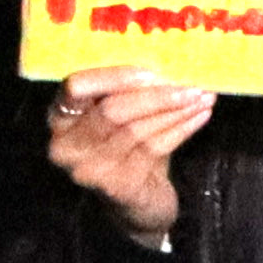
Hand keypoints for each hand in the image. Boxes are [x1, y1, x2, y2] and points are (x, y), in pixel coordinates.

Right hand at [49, 66, 213, 238]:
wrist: (137, 204)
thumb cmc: (129, 149)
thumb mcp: (121, 116)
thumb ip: (129, 91)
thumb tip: (171, 58)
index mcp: (60, 117)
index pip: (75, 88)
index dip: (113, 77)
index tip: (152, 70)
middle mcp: (66, 145)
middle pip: (111, 110)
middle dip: (155, 95)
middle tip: (191, 84)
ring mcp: (90, 170)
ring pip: (136, 129)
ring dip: (175, 110)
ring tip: (202, 96)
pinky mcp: (117, 186)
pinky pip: (154, 148)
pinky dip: (181, 129)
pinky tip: (201, 116)